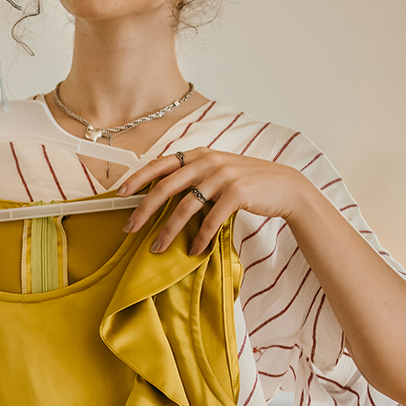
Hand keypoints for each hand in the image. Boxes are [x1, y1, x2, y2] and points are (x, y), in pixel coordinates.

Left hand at [117, 149, 316, 255]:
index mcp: (199, 154)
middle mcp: (208, 161)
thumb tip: (160, 192)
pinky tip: (193, 250)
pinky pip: (211, 220)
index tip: (120, 193)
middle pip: (166, 186)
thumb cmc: (247, 182)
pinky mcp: (237, 193)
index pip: (161, 164)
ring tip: (157, 247)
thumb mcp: (218, 171)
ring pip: (185, 206)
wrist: (286, 187)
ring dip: (168, 230)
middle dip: (144, 209)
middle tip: (130, 228)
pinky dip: (200, 237)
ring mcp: (223, 176)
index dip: (138, 177)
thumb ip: (193, 175)